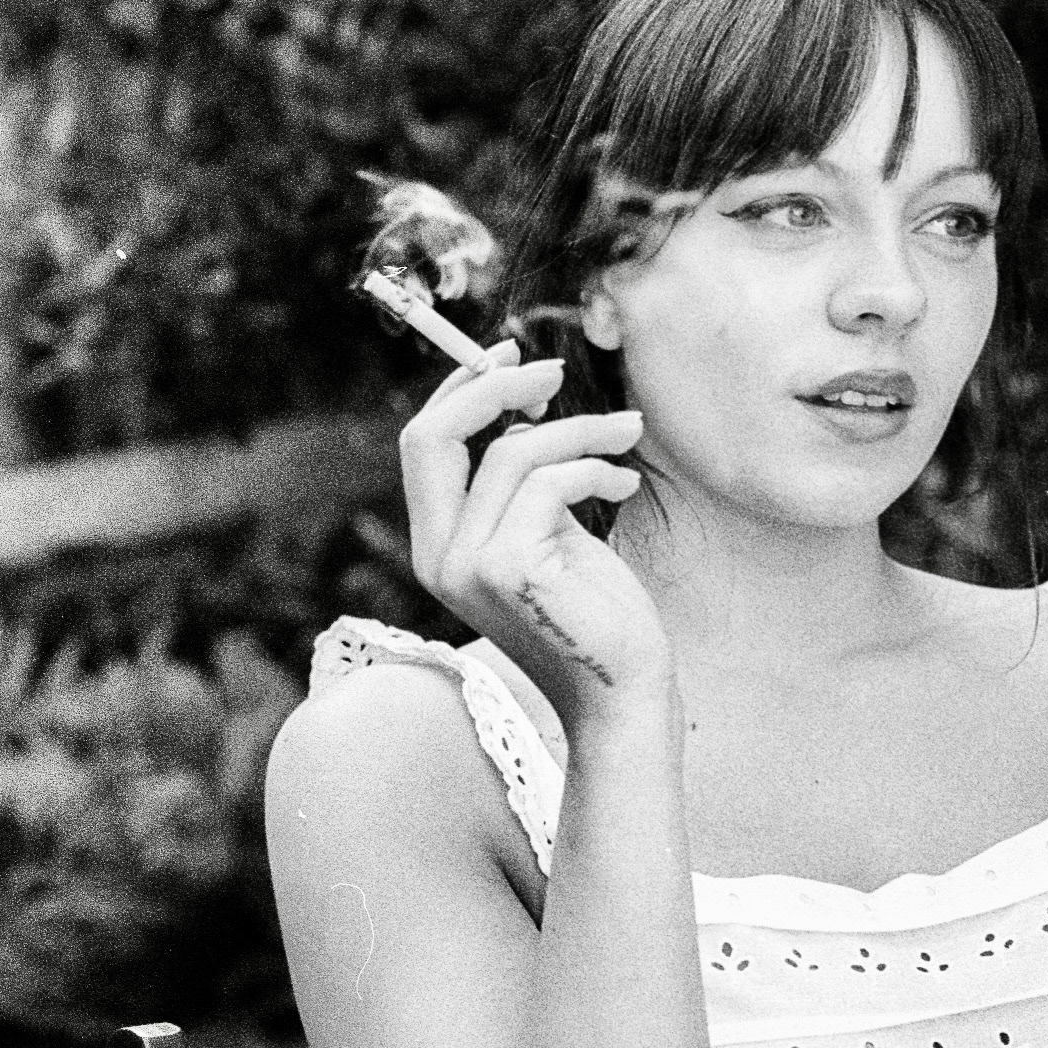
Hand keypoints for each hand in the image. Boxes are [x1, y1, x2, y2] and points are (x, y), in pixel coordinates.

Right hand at [399, 348, 671, 720]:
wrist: (624, 691)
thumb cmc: (595, 611)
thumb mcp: (546, 531)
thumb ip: (520, 482)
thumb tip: (524, 400)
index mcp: (438, 546)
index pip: (422, 445)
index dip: (461, 390)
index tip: (509, 356)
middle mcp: (437, 557)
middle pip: (433, 436)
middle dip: (495, 388)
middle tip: (555, 375)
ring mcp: (467, 565)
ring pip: (513, 452)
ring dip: (581, 431)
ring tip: (625, 441)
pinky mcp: (509, 569)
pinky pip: (550, 480)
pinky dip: (594, 467)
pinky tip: (624, 482)